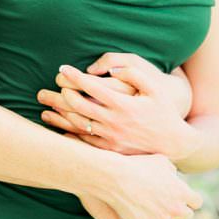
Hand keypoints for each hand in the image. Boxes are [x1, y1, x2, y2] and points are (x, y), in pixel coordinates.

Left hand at [38, 60, 192, 158]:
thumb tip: (108, 68)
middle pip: (78, 106)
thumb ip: (132, 73)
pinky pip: (85, 141)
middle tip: (44, 88)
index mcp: (124, 104)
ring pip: (78, 124)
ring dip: (59, 115)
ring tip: (45, 107)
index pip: (92, 87)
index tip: (61, 68)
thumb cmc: (163, 110)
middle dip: (58, 96)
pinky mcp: (111, 150)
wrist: (175, 143)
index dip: (74, 76)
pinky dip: (69, 132)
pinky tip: (58, 126)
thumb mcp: (155, 87)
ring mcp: (111, 137)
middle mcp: (115, 121)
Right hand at [101, 152, 199, 218]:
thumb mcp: (159, 160)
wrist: (115, 177)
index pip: (196, 203)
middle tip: (162, 212)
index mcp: (182, 192)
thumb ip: (171, 170)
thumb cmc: (135, 166)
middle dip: (174, 216)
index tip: (175, 200)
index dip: (186, 202)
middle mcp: (177, 209)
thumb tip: (174, 174)